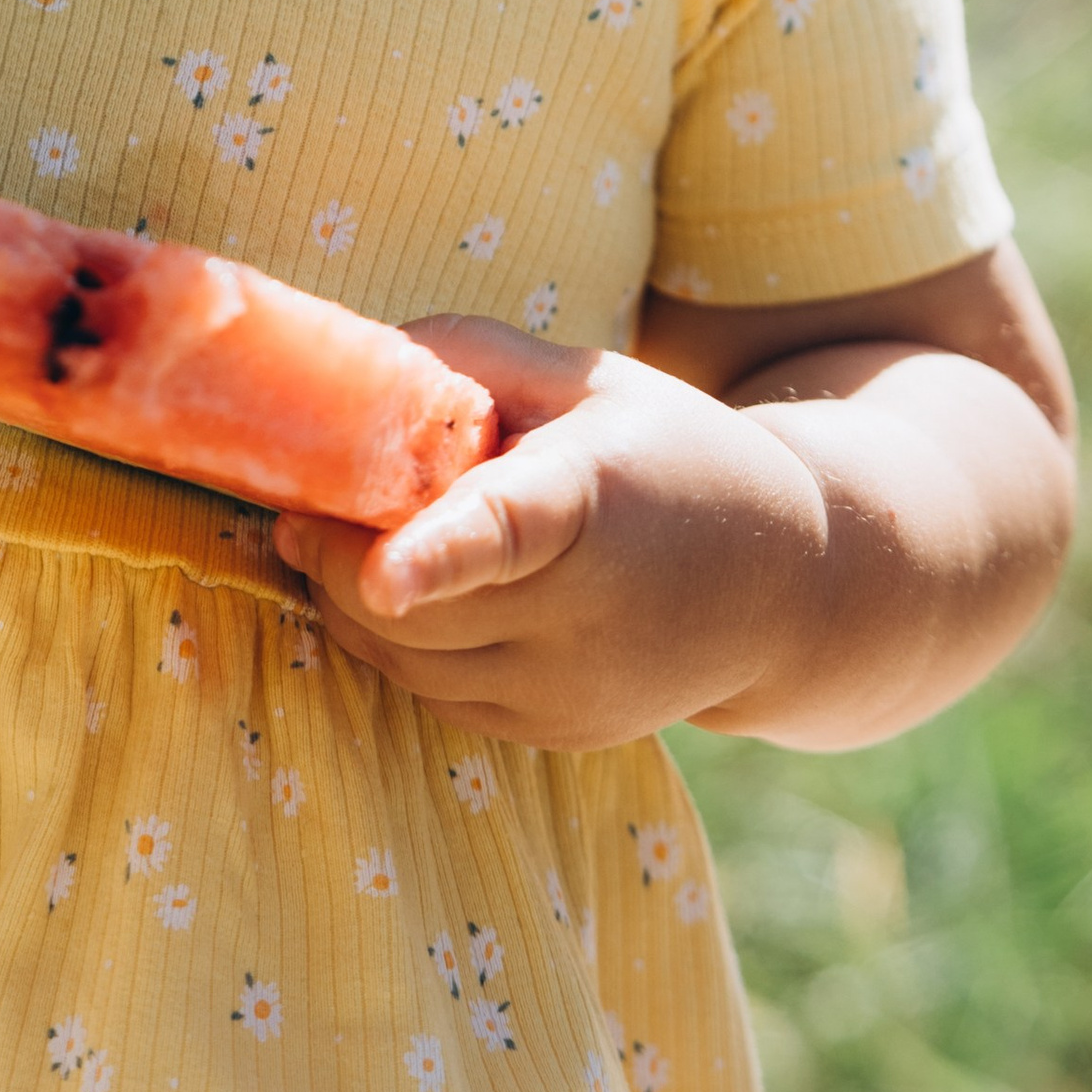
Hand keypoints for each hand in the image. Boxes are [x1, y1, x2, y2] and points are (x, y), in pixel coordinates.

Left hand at [269, 320, 832, 751]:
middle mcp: (584, 616)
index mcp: (589, 501)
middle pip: (408, 609)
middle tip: (308, 502)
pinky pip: (430, 692)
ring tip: (364, 536)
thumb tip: (353, 369)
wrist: (784, 587)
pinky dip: (398, 642)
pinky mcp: (553, 733)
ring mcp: (568, 691)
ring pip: (403, 660)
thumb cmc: (666, 453)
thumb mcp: (585, 379)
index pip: (507, 533)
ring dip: (350, 601)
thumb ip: (469, 359)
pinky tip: (414, 589)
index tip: (382, 572)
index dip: (438, 554)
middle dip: (331, 554)